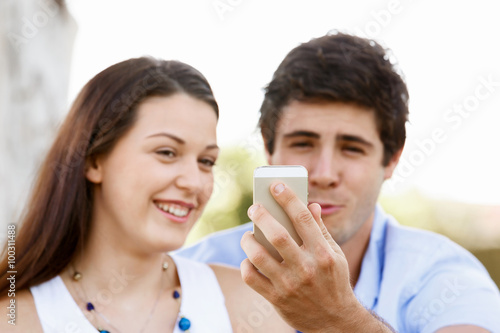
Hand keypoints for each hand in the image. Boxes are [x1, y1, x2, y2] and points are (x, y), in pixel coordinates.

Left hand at [240, 182, 391, 332]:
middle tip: (254, 208)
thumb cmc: (333, 281)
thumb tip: (310, 205)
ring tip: (248, 235)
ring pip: (258, 255)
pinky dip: (246, 265)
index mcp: (322, 253)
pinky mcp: (276, 298)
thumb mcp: (335, 254)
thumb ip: (320, 230)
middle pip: (277, 235)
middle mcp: (306, 267)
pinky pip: (251, 277)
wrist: (335, 321)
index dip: (287, 198)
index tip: (276, 186)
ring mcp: (290, 284)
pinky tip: (250, 258)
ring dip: (248, 240)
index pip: (302, 217)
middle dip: (261, 215)